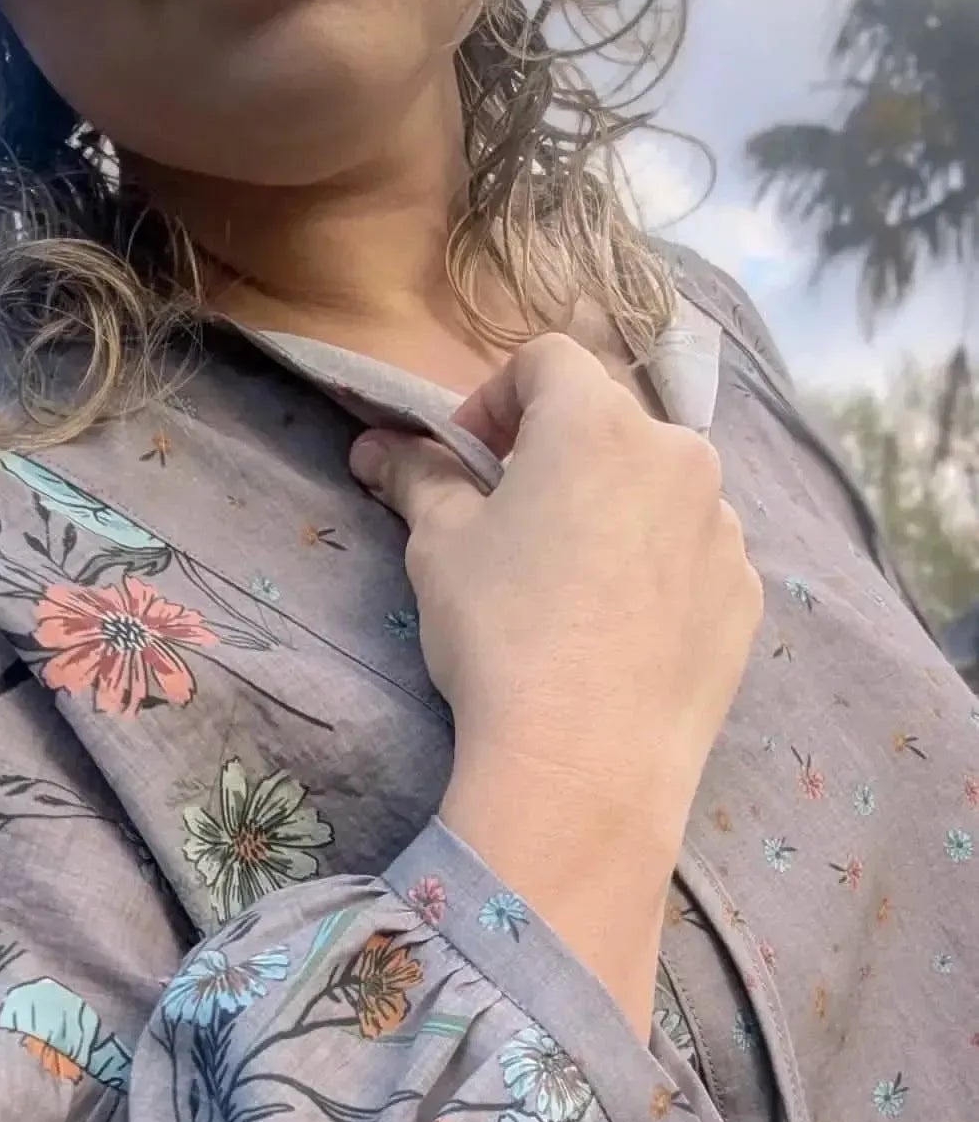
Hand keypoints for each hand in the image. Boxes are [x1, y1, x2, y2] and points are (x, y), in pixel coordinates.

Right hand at [349, 335, 762, 1031]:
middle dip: (557, 459)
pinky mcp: (744, 597)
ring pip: (660, 493)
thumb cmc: (501, 636)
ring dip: (613, 515)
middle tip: (512, 528)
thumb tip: (377, 446)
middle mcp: (679, 456)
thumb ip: (418, 479)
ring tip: (569, 591)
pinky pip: (693, 559)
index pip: (546, 359)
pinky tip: (615, 635)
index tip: (468, 459)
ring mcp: (724, 529)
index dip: (495, 397)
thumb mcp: (439, 549)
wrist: (586, 762)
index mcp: (598, 422)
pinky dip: (657, 574)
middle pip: (610, 426)